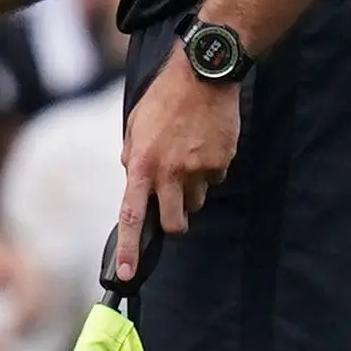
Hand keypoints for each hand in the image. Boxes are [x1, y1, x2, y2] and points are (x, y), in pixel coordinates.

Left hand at [115, 47, 239, 279]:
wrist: (203, 75)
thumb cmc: (163, 99)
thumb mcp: (136, 127)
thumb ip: (133, 158)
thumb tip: (134, 182)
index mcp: (141, 164)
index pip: (132, 215)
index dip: (130, 248)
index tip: (127, 274)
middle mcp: (170, 172)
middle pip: (174, 223)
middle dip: (174, 223)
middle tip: (173, 209)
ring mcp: (199, 170)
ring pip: (196, 200)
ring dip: (191, 189)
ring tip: (187, 155)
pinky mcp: (222, 163)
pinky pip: (214, 178)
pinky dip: (209, 168)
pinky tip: (203, 143)